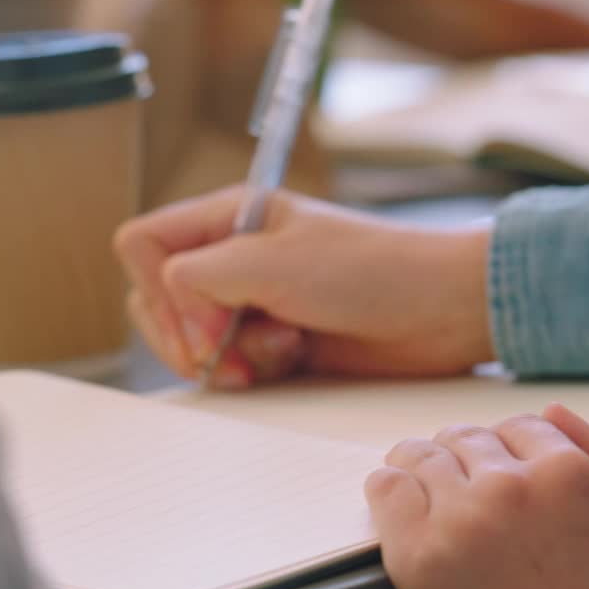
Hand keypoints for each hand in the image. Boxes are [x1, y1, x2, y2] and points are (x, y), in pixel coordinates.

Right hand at [114, 187, 492, 387]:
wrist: (445, 310)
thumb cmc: (375, 269)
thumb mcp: (276, 262)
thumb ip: (201, 276)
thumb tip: (169, 305)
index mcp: (230, 218)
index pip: (143, 245)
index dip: (159, 290)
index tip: (206, 320)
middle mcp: (234, 257)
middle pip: (156, 298)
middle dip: (185, 335)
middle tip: (224, 353)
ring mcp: (254, 301)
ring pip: (192, 338)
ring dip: (223, 356)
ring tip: (277, 350)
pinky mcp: (277, 342)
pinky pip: (231, 365)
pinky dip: (251, 371)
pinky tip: (292, 360)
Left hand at [365, 404, 588, 588]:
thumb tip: (554, 413)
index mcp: (569, 474)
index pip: (521, 427)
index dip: (510, 451)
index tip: (500, 476)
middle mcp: (511, 486)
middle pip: (469, 438)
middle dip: (466, 458)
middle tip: (463, 491)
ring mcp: (460, 518)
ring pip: (423, 455)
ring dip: (422, 466)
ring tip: (425, 491)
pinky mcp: (416, 554)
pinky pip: (387, 489)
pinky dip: (389, 488)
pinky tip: (398, 505)